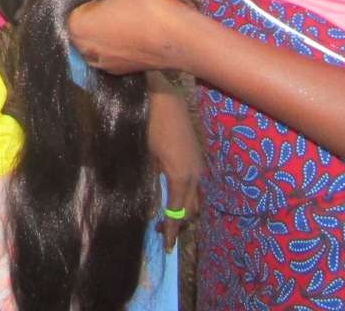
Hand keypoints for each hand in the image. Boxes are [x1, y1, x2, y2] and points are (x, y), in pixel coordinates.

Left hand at [49, 0, 189, 74]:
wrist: (182, 39)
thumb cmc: (147, 6)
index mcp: (75, 27)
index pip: (68, 3)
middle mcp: (83, 50)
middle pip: (80, 21)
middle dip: (94, 8)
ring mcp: (101, 63)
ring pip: (95, 35)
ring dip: (105, 23)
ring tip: (129, 11)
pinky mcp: (118, 70)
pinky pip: (109, 48)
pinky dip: (116, 38)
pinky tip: (134, 27)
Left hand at [147, 87, 202, 249]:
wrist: (164, 99)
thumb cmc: (148, 127)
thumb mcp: (146, 160)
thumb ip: (151, 187)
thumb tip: (151, 212)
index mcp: (180, 177)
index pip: (178, 213)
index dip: (173, 230)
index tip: (168, 245)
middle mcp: (194, 175)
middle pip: (192, 209)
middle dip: (179, 222)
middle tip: (162, 231)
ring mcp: (198, 165)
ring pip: (197, 197)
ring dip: (186, 209)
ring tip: (169, 216)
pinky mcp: (197, 157)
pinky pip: (197, 184)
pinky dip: (188, 194)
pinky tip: (176, 194)